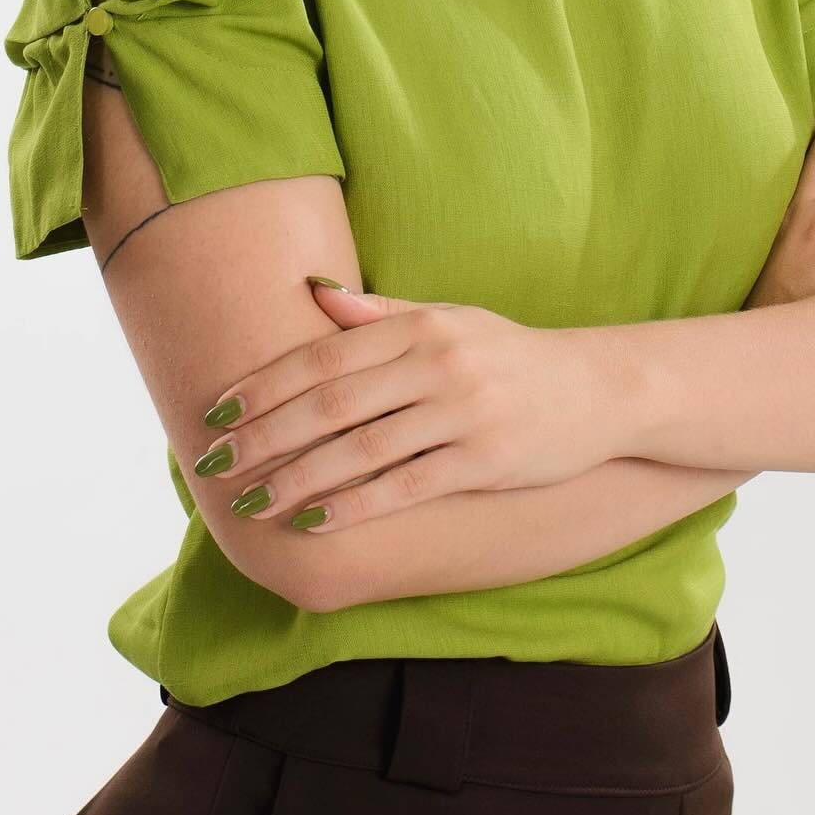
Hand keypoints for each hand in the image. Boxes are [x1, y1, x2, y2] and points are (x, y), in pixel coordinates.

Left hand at [194, 285, 619, 534]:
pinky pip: (405, 486)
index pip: (326, 353)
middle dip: (266, 436)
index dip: (267, 383)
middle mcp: (439, 363)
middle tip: (213, 464)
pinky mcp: (485, 462)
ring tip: (251, 505)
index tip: (217, 409)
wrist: (601, 389)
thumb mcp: (452, 319)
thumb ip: (382, 314)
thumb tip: (314, 293)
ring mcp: (463, 413)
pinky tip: (314, 522)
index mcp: (423, 326)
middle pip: (333, 402)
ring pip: (362, 450)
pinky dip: (354, 506)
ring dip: (298, 478)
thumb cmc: (511, 354)